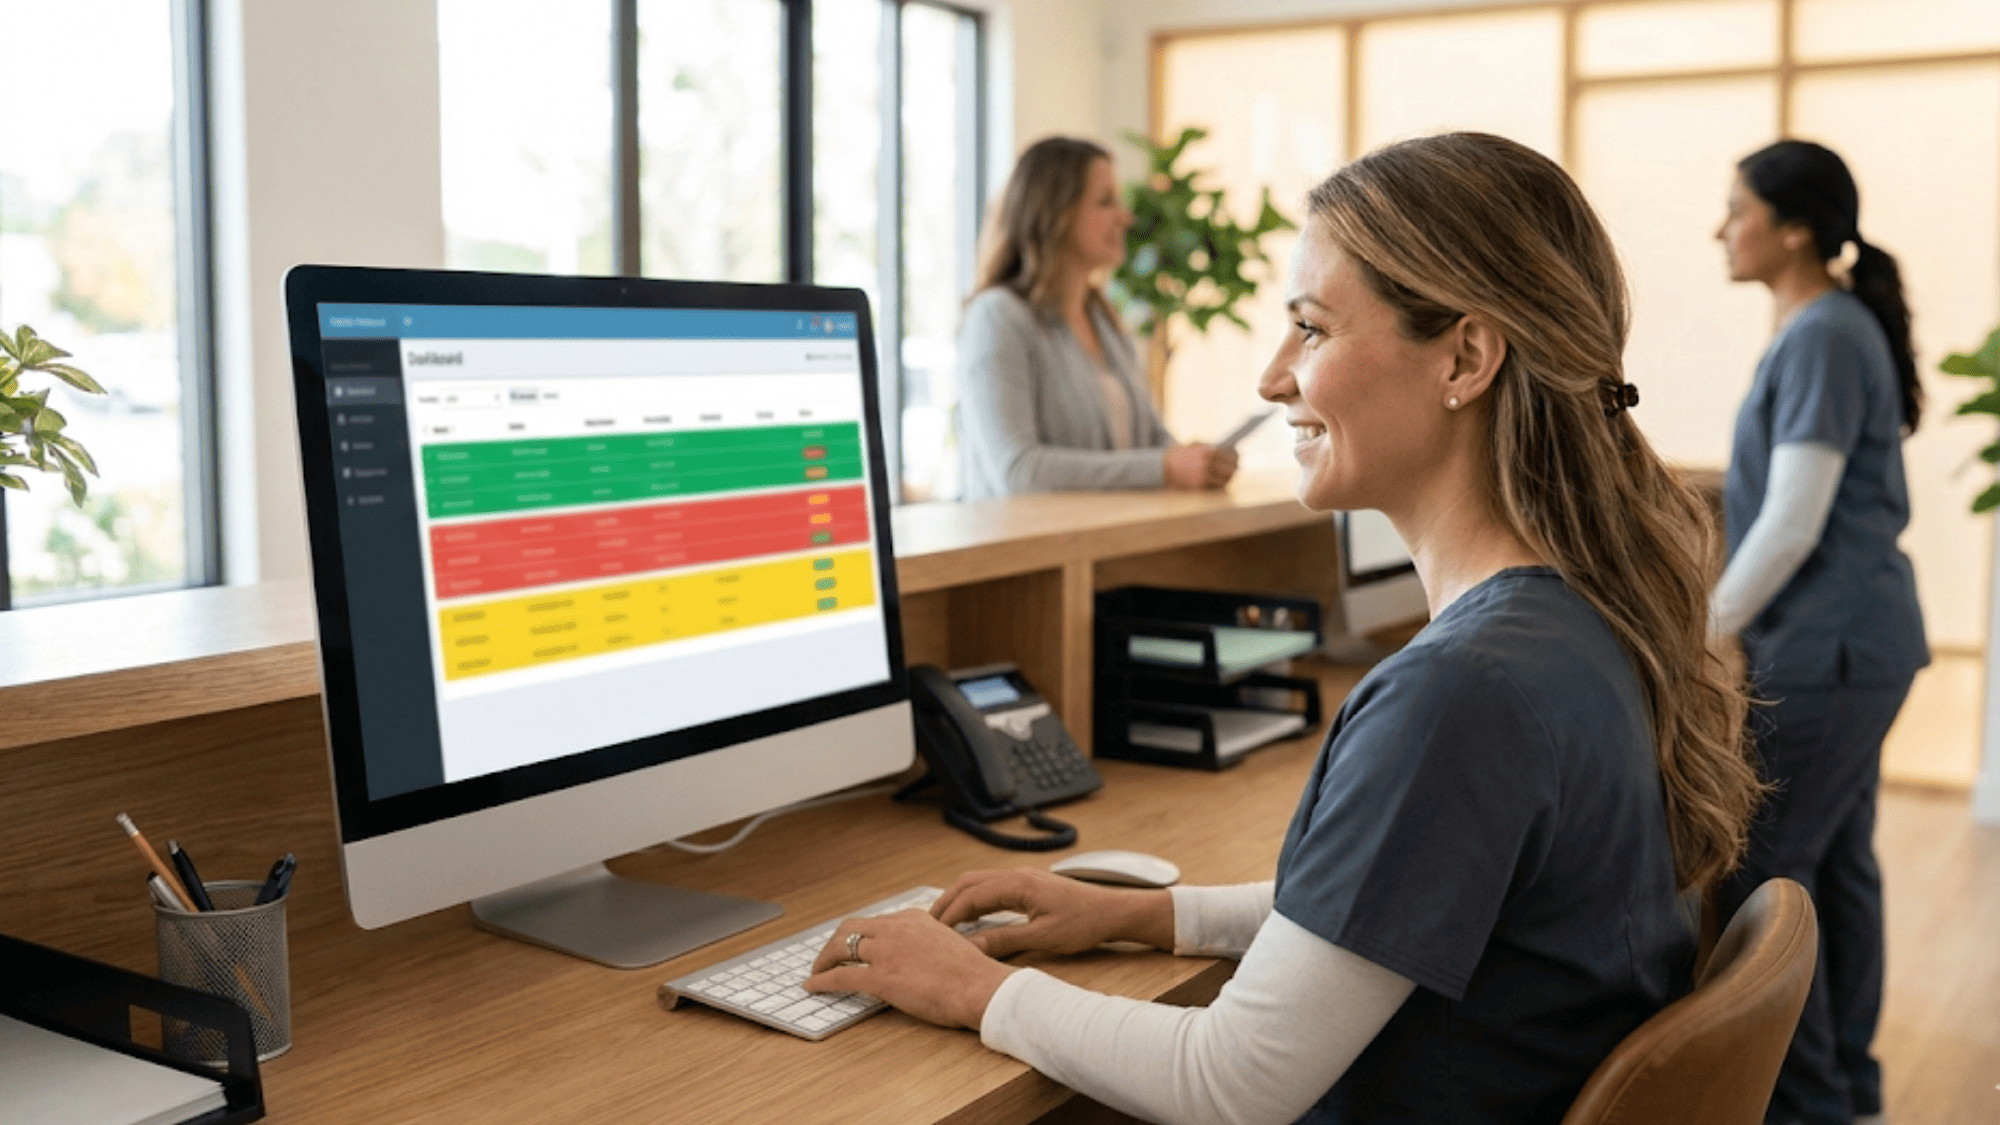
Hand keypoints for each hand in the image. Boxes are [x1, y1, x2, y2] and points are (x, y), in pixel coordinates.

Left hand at [804, 909, 1014, 1029]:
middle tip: (829, 956)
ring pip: (840, 948)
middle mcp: (896, 929)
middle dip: (835, 942)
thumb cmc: (973, 973)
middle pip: (851, 928)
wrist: (979, 987)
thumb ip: (929, 941)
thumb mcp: (949, 943)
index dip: (861, 935)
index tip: (855, 945)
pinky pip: (841, 976)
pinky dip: (821, 980)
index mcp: (913, 918)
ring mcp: (886, 952)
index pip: (876, 921)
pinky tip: (813, 985)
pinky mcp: (880, 978)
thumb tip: (922, 954)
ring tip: (818, 970)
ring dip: (824, 959)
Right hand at [932, 867, 1174, 958]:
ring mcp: (1024, 878)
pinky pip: (993, 889)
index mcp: (1018, 884)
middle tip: (927, 925)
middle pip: (969, 883)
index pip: (970, 896)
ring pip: (980, 883)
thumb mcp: (1042, 937)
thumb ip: (1004, 941)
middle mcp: (1018, 875)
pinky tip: (973, 917)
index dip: (948, 915)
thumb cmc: (1085, 923)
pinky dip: (976, 901)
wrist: (1114, 912)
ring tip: (943, 922)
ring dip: (960, 900)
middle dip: (946, 902)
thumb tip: (971, 948)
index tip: (932, 932)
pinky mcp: (1030, 886)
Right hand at [1163, 444, 1238, 489]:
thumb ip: (1209, 447)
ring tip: (1229, 476)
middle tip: (1236, 468)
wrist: (1163, 466)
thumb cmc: (1180, 455)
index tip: (1238, 456)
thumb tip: (1226, 449)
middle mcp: (1206, 463)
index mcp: (1207, 451)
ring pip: (1225, 479)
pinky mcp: (1198, 486)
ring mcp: (1203, 475)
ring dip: (1229, 477)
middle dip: (1234, 468)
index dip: (1236, 456)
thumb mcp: (1194, 445)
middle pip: (1230, 468)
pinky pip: (1215, 486)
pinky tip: (1221, 482)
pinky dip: (1220, 484)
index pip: (1229, 454)